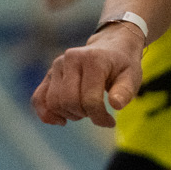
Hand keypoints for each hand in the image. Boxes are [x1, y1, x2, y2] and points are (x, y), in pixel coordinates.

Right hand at [31, 26, 146, 127]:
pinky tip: (60, 120)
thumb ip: (126, 91)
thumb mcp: (132, 76)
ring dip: (69, 114)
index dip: (99, 117)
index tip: (110, 122)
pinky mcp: (49, 74)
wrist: (111, 48)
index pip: (90, 99)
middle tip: (96, 112)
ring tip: (84, 109)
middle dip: (84, 115)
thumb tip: (116, 104)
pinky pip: (38, 98)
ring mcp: (57, 65)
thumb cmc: (122, 66)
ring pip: (53, 102)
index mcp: (93, 59)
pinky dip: (46, 114)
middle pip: (69, 102)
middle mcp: (71, 59)